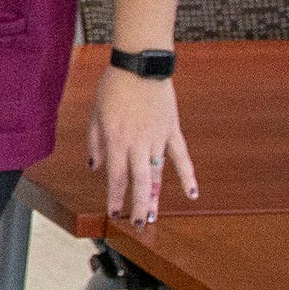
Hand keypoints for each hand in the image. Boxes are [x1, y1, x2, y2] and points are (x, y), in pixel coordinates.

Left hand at [87, 68, 196, 224]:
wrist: (140, 65)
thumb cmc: (113, 88)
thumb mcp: (95, 115)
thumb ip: (96, 143)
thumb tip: (96, 167)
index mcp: (116, 139)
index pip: (115, 176)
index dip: (115, 197)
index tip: (113, 213)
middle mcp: (137, 143)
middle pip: (137, 181)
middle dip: (135, 205)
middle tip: (135, 224)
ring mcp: (157, 138)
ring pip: (157, 173)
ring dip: (154, 196)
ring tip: (152, 217)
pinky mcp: (172, 130)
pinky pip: (181, 156)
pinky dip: (188, 175)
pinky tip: (192, 194)